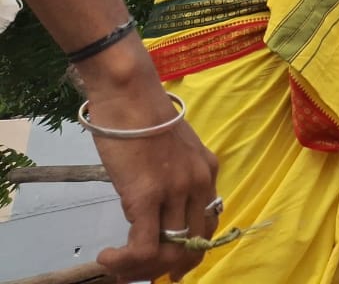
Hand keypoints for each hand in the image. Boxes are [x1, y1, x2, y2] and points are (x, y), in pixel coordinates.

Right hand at [79, 67, 218, 280]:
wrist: (130, 94)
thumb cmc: (142, 117)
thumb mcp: (172, 150)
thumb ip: (173, 178)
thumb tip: (158, 212)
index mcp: (208, 172)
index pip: (208, 225)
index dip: (190, 252)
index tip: (169, 266)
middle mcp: (200, 183)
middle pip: (192, 244)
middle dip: (168, 266)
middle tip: (138, 271)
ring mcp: (176, 190)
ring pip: (168, 250)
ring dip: (141, 267)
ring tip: (117, 265)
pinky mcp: (147, 196)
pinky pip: (144, 247)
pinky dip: (126, 261)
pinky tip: (108, 257)